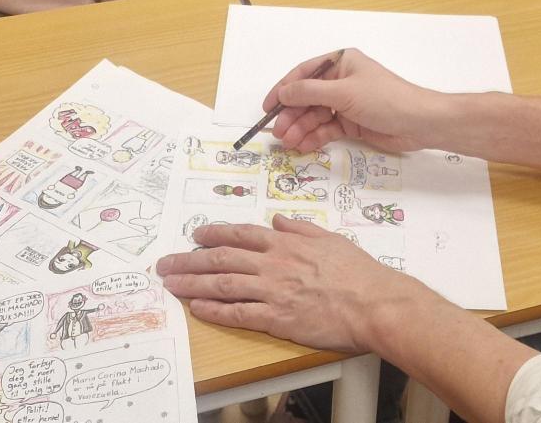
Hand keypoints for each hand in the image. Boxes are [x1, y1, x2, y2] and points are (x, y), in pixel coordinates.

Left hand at [159, 217, 431, 352]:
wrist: (374, 303)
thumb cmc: (359, 273)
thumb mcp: (330, 239)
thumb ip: (301, 228)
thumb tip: (279, 220)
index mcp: (287, 243)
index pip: (241, 235)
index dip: (214, 234)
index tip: (195, 235)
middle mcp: (274, 263)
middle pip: (222, 259)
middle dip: (190, 259)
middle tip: (166, 263)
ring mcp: (273, 291)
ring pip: (223, 284)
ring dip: (192, 282)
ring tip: (170, 283)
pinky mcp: (277, 318)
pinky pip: (238, 313)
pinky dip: (215, 310)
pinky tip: (197, 307)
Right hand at [268, 48, 440, 153]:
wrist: (419, 123)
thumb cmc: (384, 99)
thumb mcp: (344, 92)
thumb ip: (310, 93)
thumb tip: (282, 93)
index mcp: (341, 62)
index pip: (304, 74)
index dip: (284, 89)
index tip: (268, 107)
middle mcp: (341, 80)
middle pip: (307, 98)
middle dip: (292, 115)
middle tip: (278, 133)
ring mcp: (346, 103)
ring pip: (315, 115)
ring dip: (301, 128)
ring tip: (289, 143)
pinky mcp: (352, 123)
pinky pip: (326, 129)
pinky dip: (314, 137)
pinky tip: (303, 146)